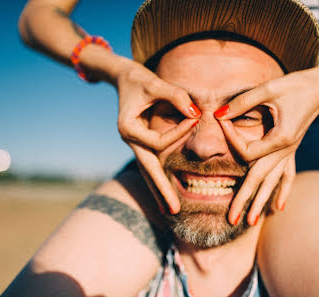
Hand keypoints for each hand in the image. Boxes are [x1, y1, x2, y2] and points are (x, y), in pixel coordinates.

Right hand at [116, 60, 199, 213]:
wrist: (122, 77)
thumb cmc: (138, 78)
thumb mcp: (155, 83)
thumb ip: (176, 96)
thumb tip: (196, 113)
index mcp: (128, 128)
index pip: (158, 142)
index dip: (178, 133)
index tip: (194, 118)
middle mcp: (129, 140)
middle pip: (147, 169)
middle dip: (161, 189)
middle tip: (174, 210)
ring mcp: (134, 144)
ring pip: (147, 171)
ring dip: (158, 190)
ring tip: (170, 210)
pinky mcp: (140, 143)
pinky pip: (149, 164)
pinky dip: (156, 178)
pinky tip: (164, 192)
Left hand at [215, 66, 318, 224]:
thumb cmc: (296, 85)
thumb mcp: (268, 89)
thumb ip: (242, 103)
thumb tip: (219, 114)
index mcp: (280, 139)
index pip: (247, 152)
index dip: (231, 139)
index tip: (220, 122)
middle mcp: (285, 151)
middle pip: (260, 180)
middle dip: (245, 200)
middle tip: (231, 219)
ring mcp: (290, 153)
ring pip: (273, 182)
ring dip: (262, 202)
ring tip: (250, 222)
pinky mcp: (292, 150)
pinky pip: (287, 175)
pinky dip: (283, 191)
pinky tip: (279, 207)